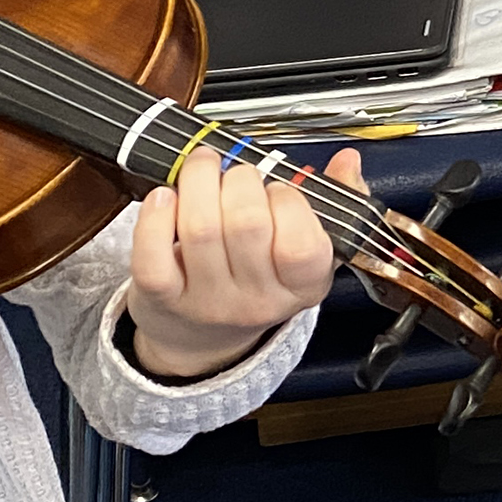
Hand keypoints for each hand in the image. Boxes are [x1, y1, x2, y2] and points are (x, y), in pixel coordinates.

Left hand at [125, 143, 343, 381]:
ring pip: (200, 228)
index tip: (278, 190)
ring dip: (199, 181)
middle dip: (241, 179)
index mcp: (303, 286)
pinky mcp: (162, 298)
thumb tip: (347, 162)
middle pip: (247, 225)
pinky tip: (165, 197)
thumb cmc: (257, 281)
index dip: (289, 201)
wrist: (199, 340)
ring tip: (202, 167)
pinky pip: (153, 254)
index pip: (302, 245)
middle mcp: (256, 300)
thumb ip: (334, 204)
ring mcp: (207, 301)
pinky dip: (155, 217)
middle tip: (236, 175)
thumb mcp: (306, 255)